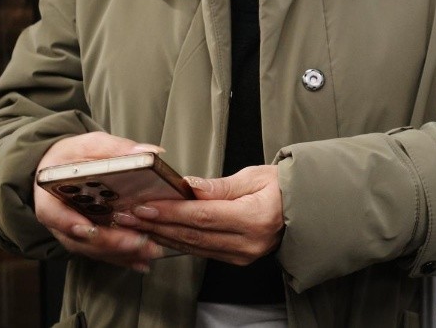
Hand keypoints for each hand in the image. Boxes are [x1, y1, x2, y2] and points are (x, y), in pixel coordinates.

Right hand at [34, 131, 166, 272]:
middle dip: (109, 242)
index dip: (70, 223)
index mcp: (50, 194)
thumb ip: (116, 148)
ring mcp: (72, 233)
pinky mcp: (87, 240)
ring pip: (92, 249)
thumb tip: (150, 152)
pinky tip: (142, 262)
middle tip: (138, 242)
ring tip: (148, 252)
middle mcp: (59, 219)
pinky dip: (122, 258)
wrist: (62, 167)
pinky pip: (102, 253)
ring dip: (120, 254)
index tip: (90, 228)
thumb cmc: (74, 156)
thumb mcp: (91, 145)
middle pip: (78, 238)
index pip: (53, 213)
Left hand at [114, 165, 283, 265]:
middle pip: (194, 235)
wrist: (306, 208)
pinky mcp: (238, 259)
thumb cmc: (284, 188)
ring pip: (194, 246)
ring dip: (162, 235)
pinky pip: (202, 251)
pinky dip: (178, 241)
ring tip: (136, 224)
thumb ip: (219, 186)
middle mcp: (249, 241)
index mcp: (256, 217)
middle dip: (157, 225)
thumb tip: (188, 186)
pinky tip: (159, 233)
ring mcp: (243, 254)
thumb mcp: (255, 176)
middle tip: (129, 216)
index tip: (145, 205)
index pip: (204, 216)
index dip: (171, 212)